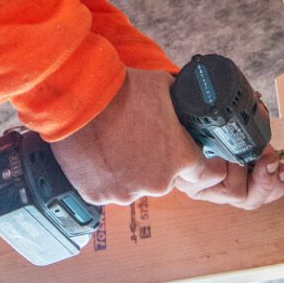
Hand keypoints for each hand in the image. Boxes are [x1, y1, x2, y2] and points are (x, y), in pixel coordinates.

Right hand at [53, 69, 283, 208]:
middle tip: (139, 137)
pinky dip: (104, 176)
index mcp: (180, 158)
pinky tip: (97, 154)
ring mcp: (127, 192)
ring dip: (129, 170)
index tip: (190, 153)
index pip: (206, 173)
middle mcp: (158, 182)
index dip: (199, 161)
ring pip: (135, 185)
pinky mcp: (98, 197)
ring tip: (113, 144)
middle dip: (157, 161)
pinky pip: (107, 189)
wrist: (78, 99)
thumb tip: (190, 99)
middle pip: (165, 177)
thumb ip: (182, 101)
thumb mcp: (164, 86)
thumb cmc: (122, 90)